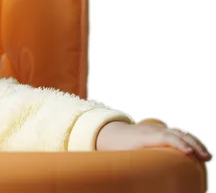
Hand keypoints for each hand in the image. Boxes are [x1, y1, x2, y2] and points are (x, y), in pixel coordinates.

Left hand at [96, 121, 210, 160]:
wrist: (109, 132)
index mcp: (144, 136)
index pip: (164, 136)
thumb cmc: (116, 148)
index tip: (188, 152)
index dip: (177, 143)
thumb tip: (136, 185)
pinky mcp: (161, 131)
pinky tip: (198, 151)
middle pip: (176, 133)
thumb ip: (130, 168)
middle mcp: (153, 130)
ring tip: (206, 156)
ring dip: (194, 143)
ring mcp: (158, 129)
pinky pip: (178, 133)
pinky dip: (190, 141)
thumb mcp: (121, 158)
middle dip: (192, 144)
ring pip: (180, 132)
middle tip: (205, 157)